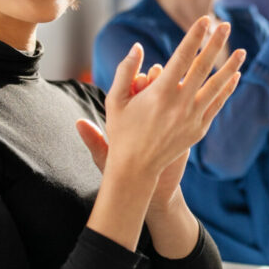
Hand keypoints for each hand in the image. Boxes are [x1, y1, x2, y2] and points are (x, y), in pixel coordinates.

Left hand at [76, 64, 190, 208]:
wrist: (152, 189)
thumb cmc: (126, 172)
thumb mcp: (108, 158)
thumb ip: (95, 141)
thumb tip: (78, 122)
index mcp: (131, 114)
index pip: (135, 89)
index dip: (136, 82)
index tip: (135, 81)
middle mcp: (151, 111)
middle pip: (156, 85)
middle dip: (155, 79)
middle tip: (153, 79)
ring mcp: (170, 117)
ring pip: (175, 93)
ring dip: (173, 86)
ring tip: (168, 89)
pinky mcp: (186, 126)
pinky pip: (190, 107)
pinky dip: (188, 101)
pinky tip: (186, 102)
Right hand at [101, 17, 243, 175]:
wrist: (136, 169)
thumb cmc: (122, 131)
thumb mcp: (115, 100)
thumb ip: (126, 71)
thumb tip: (137, 46)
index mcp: (160, 93)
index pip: (182, 57)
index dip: (194, 37)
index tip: (204, 20)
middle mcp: (180, 104)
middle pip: (203, 67)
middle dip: (215, 44)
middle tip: (226, 25)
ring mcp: (192, 117)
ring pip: (216, 87)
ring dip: (230, 66)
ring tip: (242, 50)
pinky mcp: (199, 129)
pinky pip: (217, 105)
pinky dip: (227, 89)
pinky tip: (235, 76)